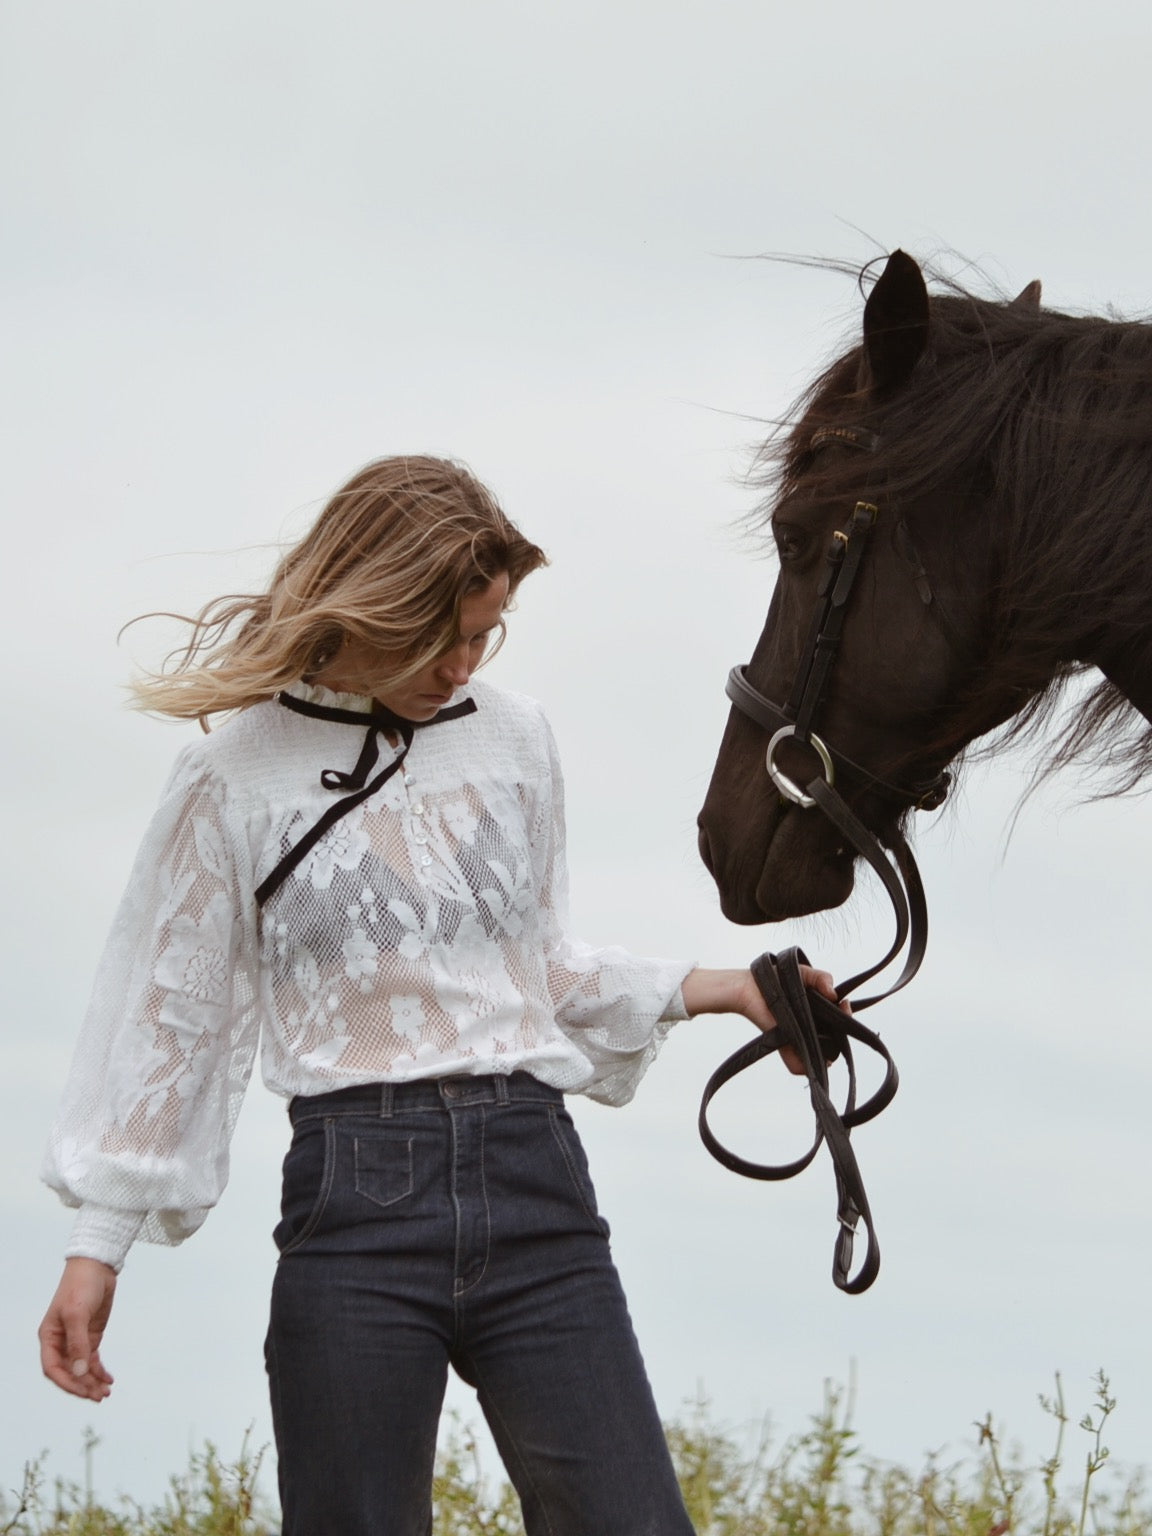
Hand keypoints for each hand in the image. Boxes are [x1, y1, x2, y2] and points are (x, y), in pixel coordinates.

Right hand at [39, 1258, 116, 1400]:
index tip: (82, 1391)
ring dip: (92, 1381)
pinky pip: (92, 1359)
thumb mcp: (77, 1314)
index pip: (53, 1368)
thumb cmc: (80, 1285)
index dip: (66, 1382)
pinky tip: (108, 1379)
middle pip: (69, 1372)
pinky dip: (99, 1370)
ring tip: (105, 1393)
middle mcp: (60, 1341)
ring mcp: (76, 1339)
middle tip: (98, 1396)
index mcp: (49, 1336)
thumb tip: (80, 1371)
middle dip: (82, 1386)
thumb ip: (78, 1343)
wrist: (98, 1266)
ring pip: (82, 1368)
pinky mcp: (90, 1336)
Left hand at [734, 964, 847, 1075]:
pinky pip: (799, 1066)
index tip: (844, 1004)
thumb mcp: (805, 973)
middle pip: (834, 1037)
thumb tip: (834, 994)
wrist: (749, 987)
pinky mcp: (784, 1047)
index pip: (840, 1019)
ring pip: (820, 1054)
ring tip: (826, 1033)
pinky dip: (805, 1067)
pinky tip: (815, 1061)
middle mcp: (811, 1027)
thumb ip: (823, 978)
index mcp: (818, 1010)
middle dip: (841, 1029)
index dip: (846, 1014)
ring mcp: (799, 1039)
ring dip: (827, 1050)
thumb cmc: (775, 978)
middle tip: (839, 1014)